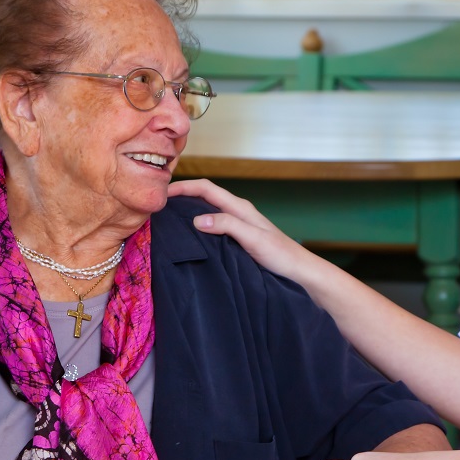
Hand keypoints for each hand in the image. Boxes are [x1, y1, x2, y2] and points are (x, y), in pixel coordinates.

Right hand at [167, 179, 312, 282]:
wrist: (300, 271)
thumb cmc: (281, 255)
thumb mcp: (254, 239)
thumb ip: (227, 226)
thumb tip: (197, 219)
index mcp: (240, 207)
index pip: (206, 188)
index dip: (183, 187)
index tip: (162, 193)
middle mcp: (237, 213)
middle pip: (204, 197)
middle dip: (182, 196)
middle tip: (159, 205)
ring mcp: (238, 225)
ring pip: (208, 211)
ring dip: (188, 211)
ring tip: (168, 220)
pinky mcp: (238, 238)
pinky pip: (213, 226)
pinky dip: (198, 226)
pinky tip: (190, 238)